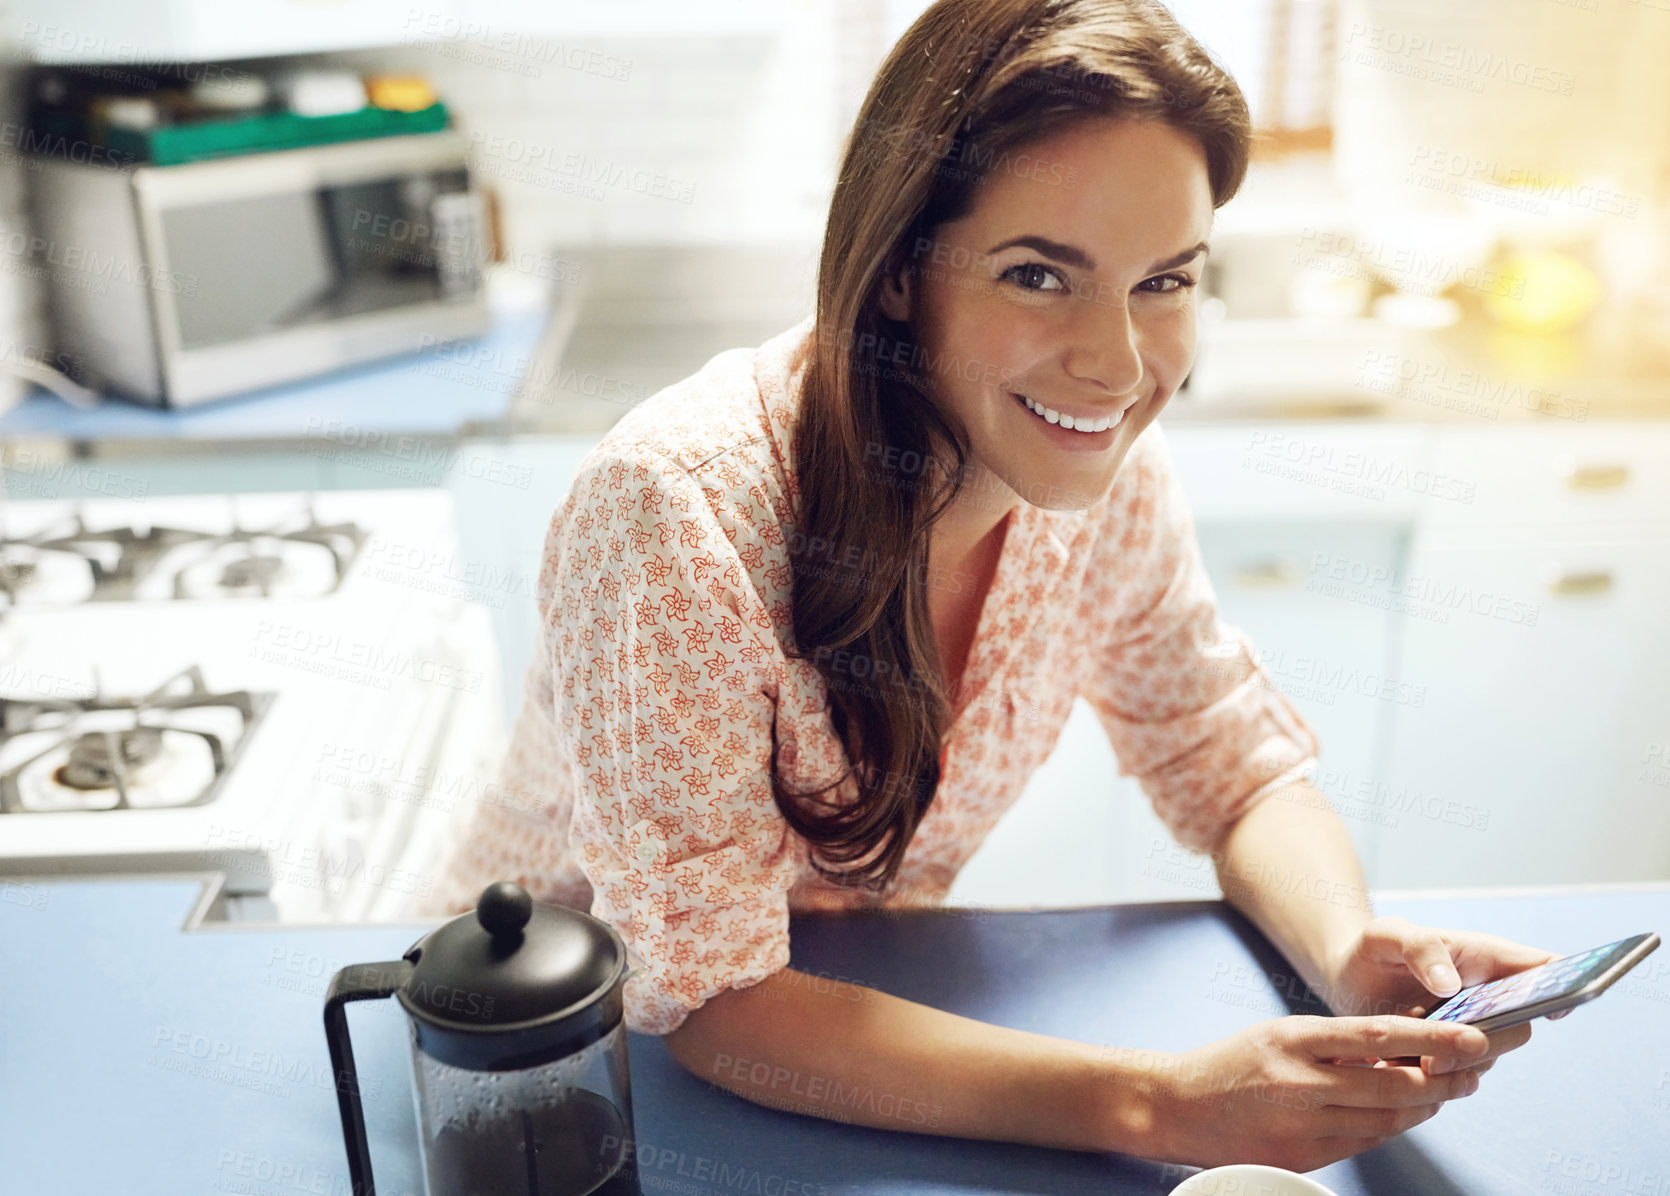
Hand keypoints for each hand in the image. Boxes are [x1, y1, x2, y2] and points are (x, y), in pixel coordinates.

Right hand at [1150, 1014, 1492, 1171]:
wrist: (1178, 1107)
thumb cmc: (1230, 1065)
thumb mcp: (1279, 1034)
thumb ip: (1334, 1042)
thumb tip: (1399, 1045)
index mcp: (1293, 1041)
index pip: (1376, 1036)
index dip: (1431, 1037)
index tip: (1471, 1035)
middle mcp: (1300, 1084)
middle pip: (1394, 1085)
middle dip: (1445, 1077)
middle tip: (1476, 1066)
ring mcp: (1303, 1125)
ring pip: (1387, 1117)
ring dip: (1427, 1103)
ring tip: (1451, 1086)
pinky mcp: (1305, 1157)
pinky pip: (1366, 1140)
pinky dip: (1394, 1124)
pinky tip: (1409, 1110)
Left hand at [1320, 914, 1563, 1074]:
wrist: (1346, 981)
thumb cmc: (1374, 949)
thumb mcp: (1386, 934)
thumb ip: (1419, 946)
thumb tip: (1450, 984)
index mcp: (1484, 958)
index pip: (1542, 967)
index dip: (1565, 985)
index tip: (1558, 1007)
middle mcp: (1488, 997)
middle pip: (1519, 1026)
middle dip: (1490, 1042)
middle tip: (1446, 1051)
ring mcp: (1473, 1029)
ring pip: (1489, 1057)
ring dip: (1460, 1065)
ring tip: (1418, 1063)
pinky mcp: (1451, 1056)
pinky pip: (1461, 1077)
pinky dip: (1439, 1080)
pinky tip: (1405, 1071)